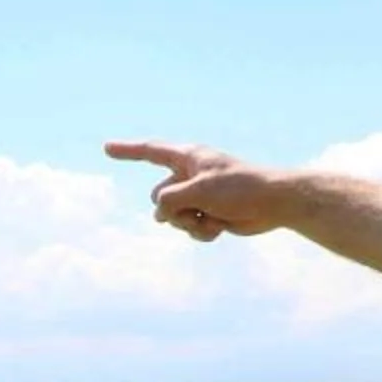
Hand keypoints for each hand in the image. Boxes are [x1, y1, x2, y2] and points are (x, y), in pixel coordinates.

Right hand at [104, 139, 292, 240]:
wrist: (274, 204)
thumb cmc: (239, 188)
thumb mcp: (198, 190)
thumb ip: (170, 200)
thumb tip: (160, 214)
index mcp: (188, 158)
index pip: (151, 152)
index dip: (128, 151)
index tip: (107, 148)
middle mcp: (190, 175)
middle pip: (159, 197)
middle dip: (171, 210)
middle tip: (195, 208)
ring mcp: (199, 196)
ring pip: (172, 217)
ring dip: (188, 223)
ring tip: (211, 218)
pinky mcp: (209, 214)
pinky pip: (190, 228)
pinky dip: (201, 232)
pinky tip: (220, 228)